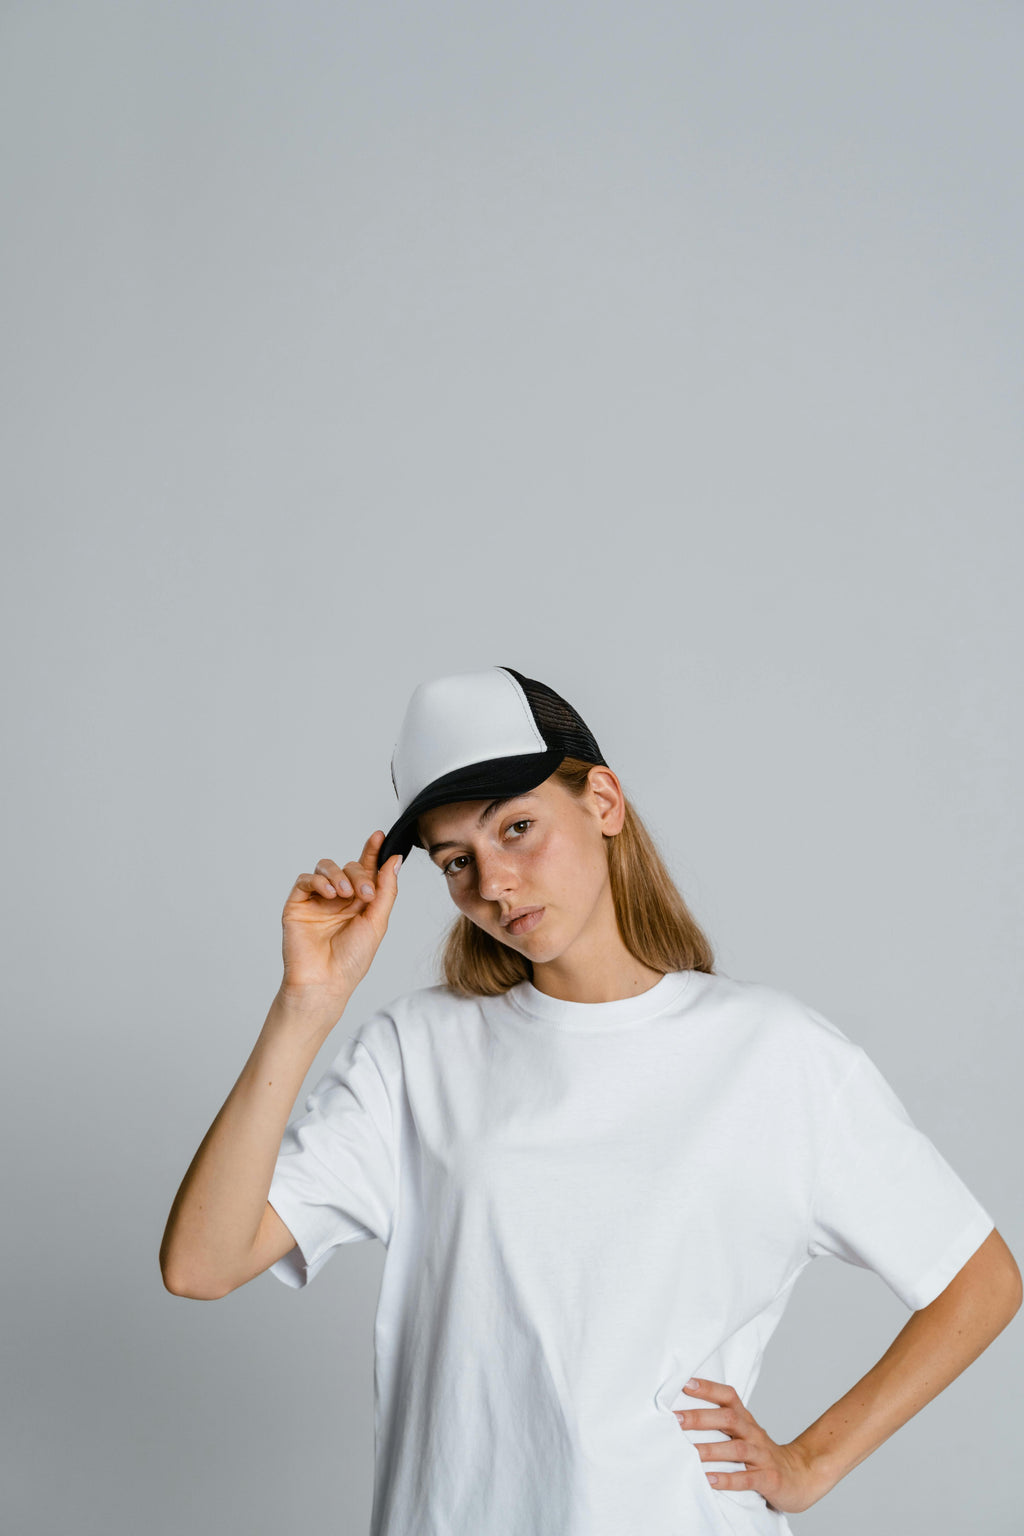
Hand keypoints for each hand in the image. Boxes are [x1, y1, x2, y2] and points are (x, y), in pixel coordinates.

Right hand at [280, 830, 402, 998]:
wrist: (325, 982)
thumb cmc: (351, 960)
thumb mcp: (377, 922)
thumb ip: (386, 889)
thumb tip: (394, 860)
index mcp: (360, 902)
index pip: (366, 870)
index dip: (372, 852)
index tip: (380, 837)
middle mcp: (339, 898)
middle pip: (349, 867)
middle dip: (359, 874)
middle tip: (365, 893)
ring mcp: (317, 900)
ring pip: (326, 868)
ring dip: (339, 876)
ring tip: (345, 895)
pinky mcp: (297, 904)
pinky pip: (306, 880)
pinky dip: (318, 881)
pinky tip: (329, 894)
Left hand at [674, 1376, 831, 1514]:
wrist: (800, 1475)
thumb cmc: (761, 1453)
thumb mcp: (744, 1433)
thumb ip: (720, 1422)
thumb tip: (681, 1414)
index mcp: (746, 1419)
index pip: (728, 1396)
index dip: (708, 1388)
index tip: (685, 1383)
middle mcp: (754, 1433)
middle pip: (729, 1418)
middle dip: (701, 1418)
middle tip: (676, 1420)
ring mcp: (763, 1455)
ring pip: (737, 1449)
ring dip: (711, 1450)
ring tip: (689, 1453)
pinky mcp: (769, 1478)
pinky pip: (748, 1478)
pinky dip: (728, 1479)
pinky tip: (710, 1480)